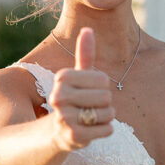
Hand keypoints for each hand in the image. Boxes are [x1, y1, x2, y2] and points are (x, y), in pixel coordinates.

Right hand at [48, 28, 114, 150]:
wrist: (56, 131)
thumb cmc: (73, 99)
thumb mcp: (78, 76)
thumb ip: (84, 54)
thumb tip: (87, 29)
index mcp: (62, 77)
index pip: (103, 79)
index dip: (102, 87)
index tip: (88, 92)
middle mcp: (59, 96)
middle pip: (106, 97)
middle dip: (105, 104)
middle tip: (90, 107)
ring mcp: (65, 117)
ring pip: (108, 114)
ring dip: (106, 117)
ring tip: (91, 118)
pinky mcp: (74, 135)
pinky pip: (107, 129)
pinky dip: (105, 130)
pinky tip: (92, 130)